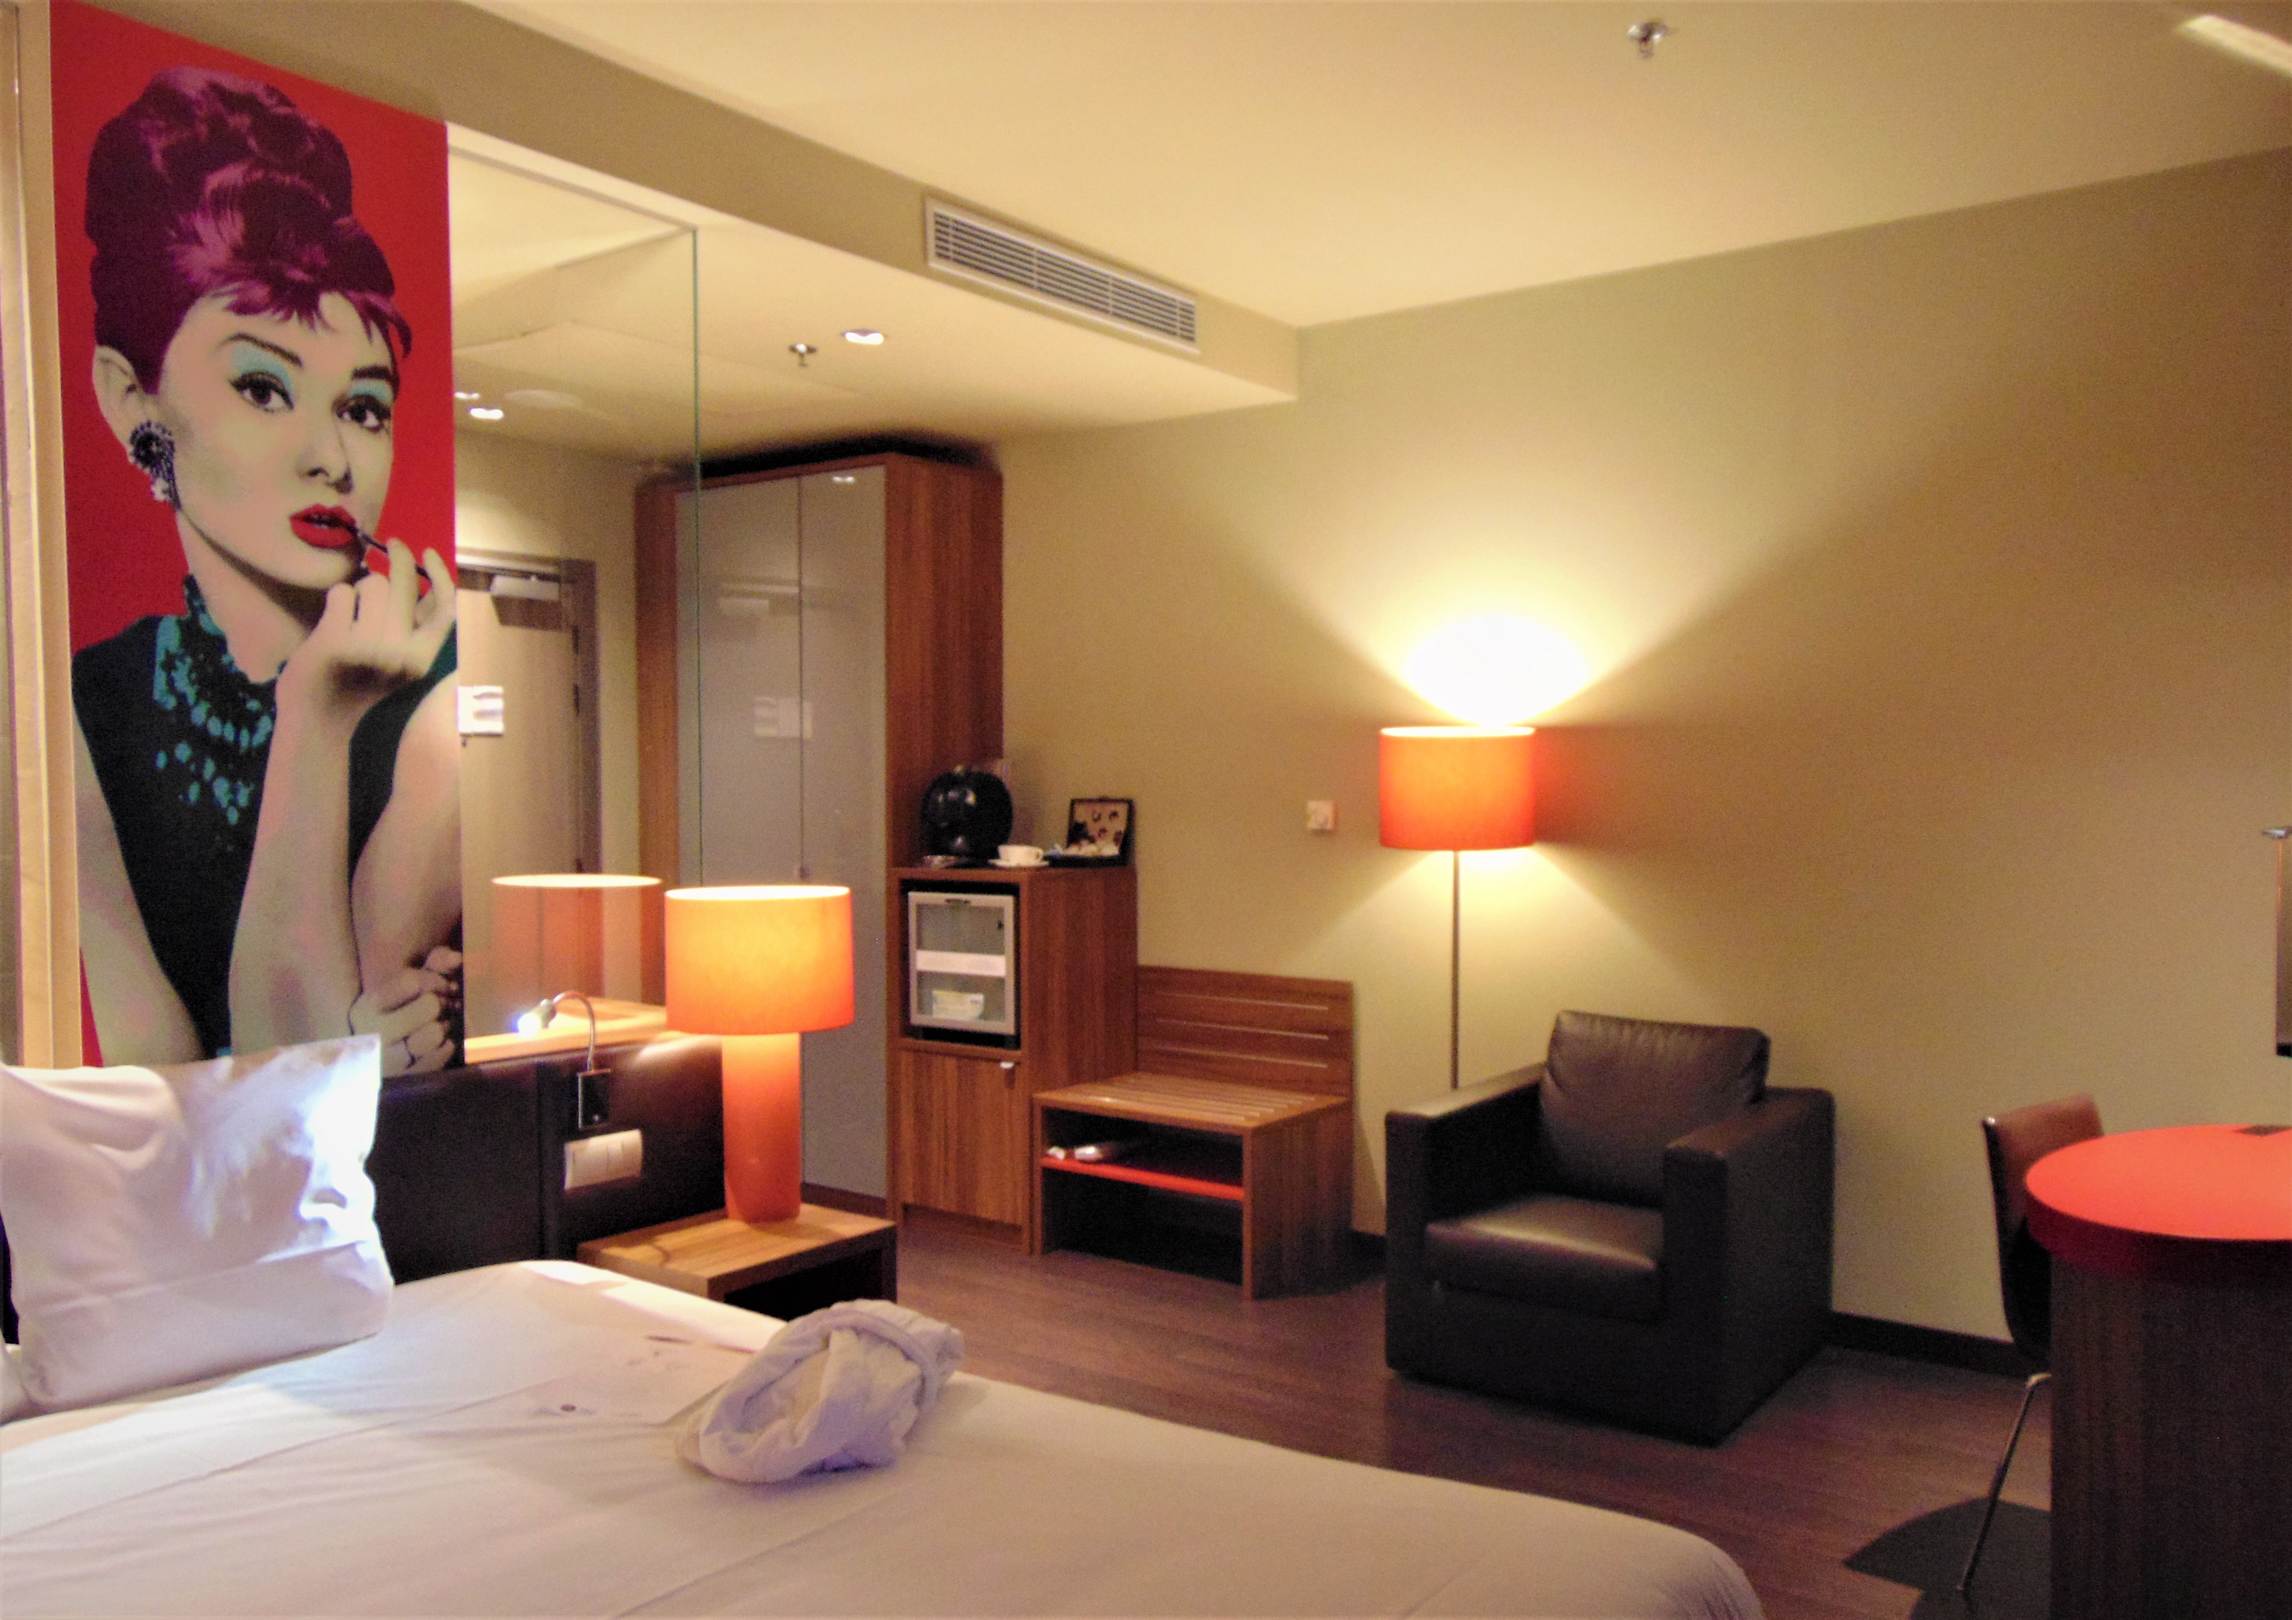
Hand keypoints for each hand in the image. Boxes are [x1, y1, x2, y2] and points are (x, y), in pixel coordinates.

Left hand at [279, 541, 455, 730]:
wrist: (320, 719)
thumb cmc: (360, 685)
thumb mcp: (401, 661)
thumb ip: (415, 628)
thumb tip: (423, 579)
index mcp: (422, 658)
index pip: (444, 608)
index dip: (439, 575)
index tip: (428, 551)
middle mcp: (400, 651)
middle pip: (403, 584)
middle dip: (398, 556)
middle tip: (392, 544)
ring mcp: (368, 645)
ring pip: (371, 583)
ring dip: (358, 588)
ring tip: (351, 609)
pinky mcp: (335, 640)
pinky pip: (340, 593)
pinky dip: (335, 599)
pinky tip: (332, 619)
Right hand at [349, 958, 453, 1076]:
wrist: (378, 1064)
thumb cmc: (401, 1016)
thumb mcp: (410, 986)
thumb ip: (435, 963)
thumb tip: (457, 959)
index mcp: (367, 1007)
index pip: (411, 981)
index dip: (433, 980)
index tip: (436, 987)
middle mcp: (373, 1033)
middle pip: (429, 1005)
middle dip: (439, 1005)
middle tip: (438, 1010)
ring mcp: (388, 1061)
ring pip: (435, 1033)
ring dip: (443, 1028)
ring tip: (435, 1028)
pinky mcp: (406, 1080)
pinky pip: (441, 1056)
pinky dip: (446, 1047)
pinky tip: (438, 1045)